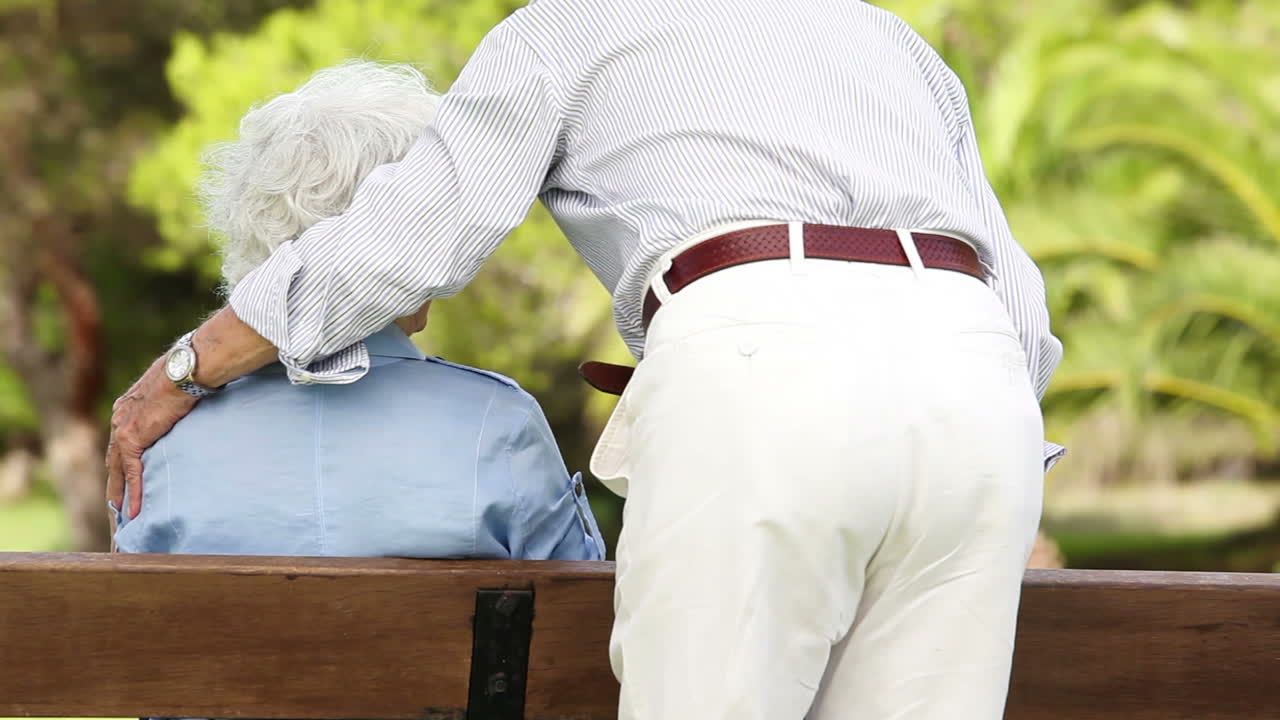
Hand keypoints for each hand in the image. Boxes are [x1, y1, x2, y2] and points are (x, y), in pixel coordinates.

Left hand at [106, 356, 198, 518]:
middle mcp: (119, 419)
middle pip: (113, 460)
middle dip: (115, 484)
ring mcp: (122, 430)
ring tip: (122, 516)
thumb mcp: (172, 391)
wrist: (182, 371)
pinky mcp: (133, 440)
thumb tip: (187, 405)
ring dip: (119, 495)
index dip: (122, 463)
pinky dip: (134, 494)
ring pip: (117, 472)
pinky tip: (135, 512)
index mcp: (127, 408)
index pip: (121, 443)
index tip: (124, 478)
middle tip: (116, 505)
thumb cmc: (185, 374)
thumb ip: (170, 404)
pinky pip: (132, 474)